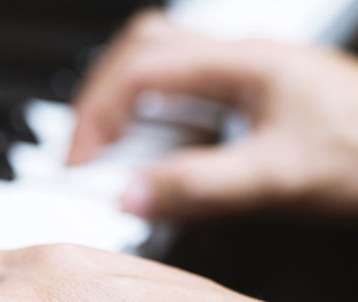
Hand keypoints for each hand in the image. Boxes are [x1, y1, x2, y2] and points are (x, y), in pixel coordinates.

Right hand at [68, 10, 357, 221]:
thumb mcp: (278, 178)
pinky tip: (164, 154)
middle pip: (144, 49)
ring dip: (129, 102)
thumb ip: (200, 187)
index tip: (78, 163)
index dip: (96, 115)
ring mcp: (254, 76)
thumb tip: (129, 195)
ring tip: (114, 151)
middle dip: (101, 97)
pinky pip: (193, 93)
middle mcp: (243, 61)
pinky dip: (160, 120)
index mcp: (242, 65)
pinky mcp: (263, 100)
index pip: (139, 70)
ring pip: (167, 65)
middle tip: (86, 150)